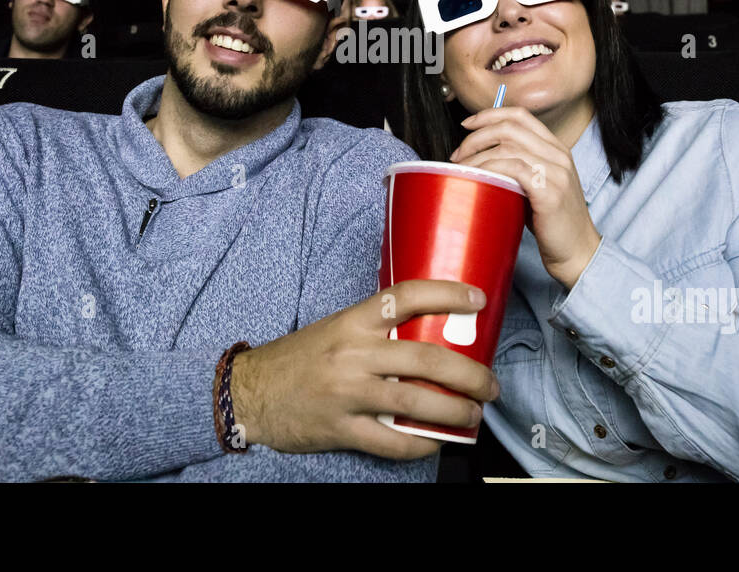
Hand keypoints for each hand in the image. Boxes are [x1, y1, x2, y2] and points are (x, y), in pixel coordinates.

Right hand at [230, 280, 500, 458]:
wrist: (250, 391)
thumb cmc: (298, 358)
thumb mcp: (336, 329)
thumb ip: (376, 329)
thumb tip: (430, 331)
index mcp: (352, 321)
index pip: (407, 296)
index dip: (448, 294)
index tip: (478, 299)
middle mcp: (353, 353)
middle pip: (426, 358)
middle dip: (469, 373)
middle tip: (489, 384)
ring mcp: (347, 393)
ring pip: (415, 402)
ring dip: (455, 411)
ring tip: (473, 415)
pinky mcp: (340, 428)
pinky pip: (391, 442)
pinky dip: (420, 444)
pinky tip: (436, 441)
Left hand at [450, 106, 600, 288]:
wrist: (578, 251)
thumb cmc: (552, 223)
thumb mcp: (538, 186)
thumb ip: (518, 168)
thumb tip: (479, 159)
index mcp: (556, 148)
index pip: (520, 115)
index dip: (489, 115)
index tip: (467, 125)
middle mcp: (558, 155)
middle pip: (509, 127)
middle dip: (476, 137)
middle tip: (458, 154)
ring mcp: (556, 172)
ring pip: (507, 147)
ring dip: (477, 156)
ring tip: (462, 171)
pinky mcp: (550, 192)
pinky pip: (512, 169)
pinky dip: (489, 170)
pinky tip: (477, 180)